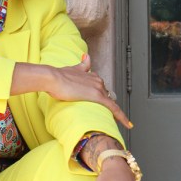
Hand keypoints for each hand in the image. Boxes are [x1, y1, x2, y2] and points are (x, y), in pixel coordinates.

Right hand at [11, 54, 131, 130]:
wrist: (53, 79)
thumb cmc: (58, 77)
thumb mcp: (72, 69)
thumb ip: (82, 65)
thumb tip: (87, 56)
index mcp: (93, 75)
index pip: (101, 89)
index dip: (104, 98)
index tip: (108, 105)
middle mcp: (98, 80)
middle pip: (106, 97)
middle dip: (106, 107)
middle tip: (107, 118)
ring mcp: (98, 88)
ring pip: (110, 103)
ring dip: (113, 113)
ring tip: (117, 124)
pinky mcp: (98, 96)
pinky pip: (113, 108)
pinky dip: (122, 117)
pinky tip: (128, 124)